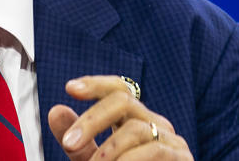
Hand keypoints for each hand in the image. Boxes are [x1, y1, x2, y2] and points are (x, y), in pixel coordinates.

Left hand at [47, 75, 192, 160]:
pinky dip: (129, 160)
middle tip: (69, 143)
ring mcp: (171, 139)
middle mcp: (153, 123)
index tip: (70, 88)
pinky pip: (154, 150)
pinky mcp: (183, 158)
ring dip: (108, 149)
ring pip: (136, 128)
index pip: (118, 89)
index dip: (95, 84)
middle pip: (123, 101)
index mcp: (133, 119)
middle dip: (92, 120)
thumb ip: (78, 141)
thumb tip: (55, 111)